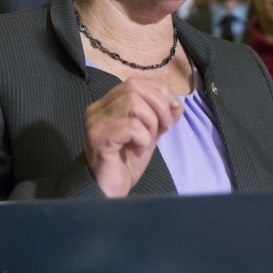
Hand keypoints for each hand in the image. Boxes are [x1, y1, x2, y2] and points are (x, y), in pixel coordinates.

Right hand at [84, 77, 182, 197]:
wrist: (107, 191)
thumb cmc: (125, 162)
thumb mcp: (149, 135)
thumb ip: (160, 118)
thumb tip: (177, 105)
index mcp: (109, 103)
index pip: (137, 82)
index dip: (160, 92)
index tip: (171, 114)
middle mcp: (99, 108)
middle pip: (134, 86)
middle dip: (159, 105)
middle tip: (164, 127)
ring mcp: (96, 121)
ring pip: (132, 101)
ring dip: (150, 121)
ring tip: (148, 140)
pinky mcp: (98, 137)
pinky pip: (130, 125)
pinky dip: (143, 136)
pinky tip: (138, 150)